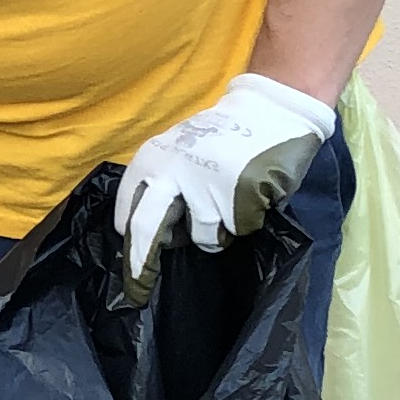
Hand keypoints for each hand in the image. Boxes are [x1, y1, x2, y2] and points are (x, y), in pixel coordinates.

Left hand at [113, 73, 339, 288]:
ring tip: (230, 201)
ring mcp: (206, 187)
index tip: (133, 268)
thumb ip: (162, 187)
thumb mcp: (178, 151)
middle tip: (138, 291)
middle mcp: (172, 173)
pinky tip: (252, 194)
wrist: (270, 109)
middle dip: (141, 267)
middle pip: (146, 232)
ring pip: (202, 237)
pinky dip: (246, 220)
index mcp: (152, 160)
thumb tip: (147, 238)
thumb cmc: (222, 138)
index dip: (130, 243)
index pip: (128, 214)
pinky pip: (238, 229)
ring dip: (217, 230)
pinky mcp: (240, 196)